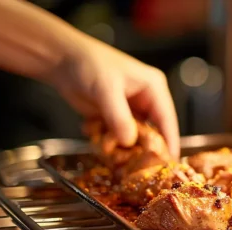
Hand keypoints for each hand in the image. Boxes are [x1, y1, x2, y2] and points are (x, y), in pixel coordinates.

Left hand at [45, 37, 179, 159]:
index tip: (169, 164)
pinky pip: (117, 137)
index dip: (170, 142)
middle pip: (153, 132)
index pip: (167, 120)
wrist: (61, 60)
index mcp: (153, 89)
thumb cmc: (89, 64)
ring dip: (123, 147)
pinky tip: (97, 139)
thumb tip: (129, 141)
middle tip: (140, 169)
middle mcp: (145, 101)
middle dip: (144, 149)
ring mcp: (129, 111)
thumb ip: (119, 116)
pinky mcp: (113, 118)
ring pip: (134, 137)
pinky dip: (108, 142)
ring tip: (114, 155)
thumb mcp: (106, 89)